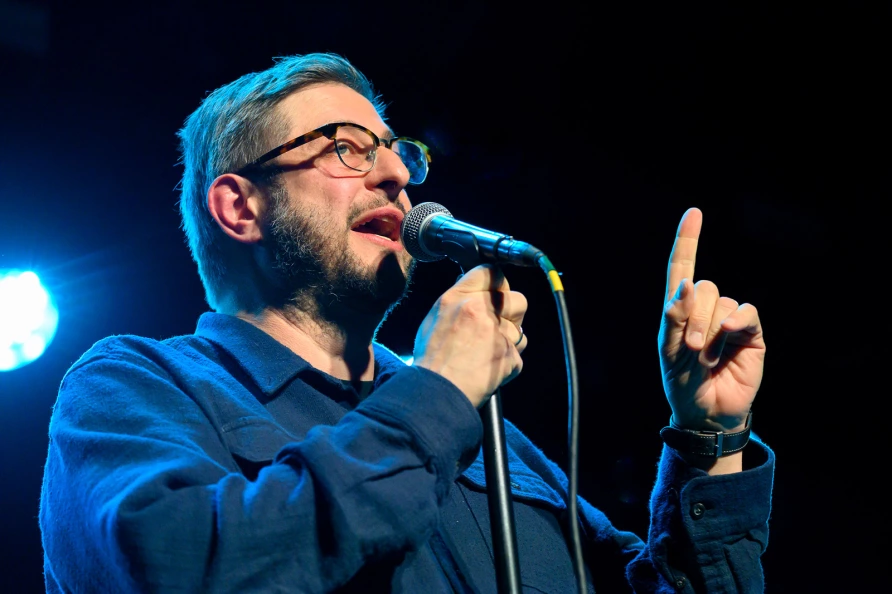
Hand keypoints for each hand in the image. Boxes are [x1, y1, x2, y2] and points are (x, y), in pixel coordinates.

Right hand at [413, 264, 527, 406]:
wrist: (437, 391)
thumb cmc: (432, 360)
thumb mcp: (434, 318)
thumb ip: (458, 302)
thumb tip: (474, 294)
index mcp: (458, 297)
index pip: (491, 272)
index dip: (498, 283)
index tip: (497, 292)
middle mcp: (480, 310)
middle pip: (518, 299)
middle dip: (513, 312)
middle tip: (498, 325)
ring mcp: (497, 333)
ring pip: (521, 330)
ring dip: (510, 340)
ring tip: (488, 352)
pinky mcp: (509, 355)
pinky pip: (517, 355)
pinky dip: (507, 363)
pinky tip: (488, 368)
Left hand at [658, 208, 765, 432]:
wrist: (706, 412)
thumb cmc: (682, 383)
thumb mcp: (667, 352)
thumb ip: (673, 318)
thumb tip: (686, 283)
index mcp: (680, 309)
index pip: (682, 267)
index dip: (688, 240)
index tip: (694, 213)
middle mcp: (706, 309)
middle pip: (703, 286)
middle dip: (693, 317)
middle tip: (690, 348)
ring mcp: (730, 319)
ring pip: (722, 301)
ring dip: (710, 329)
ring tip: (706, 357)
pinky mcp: (751, 332)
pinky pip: (747, 311)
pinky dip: (737, 320)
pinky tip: (731, 335)